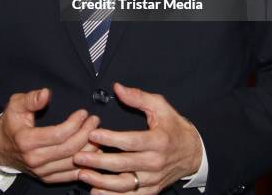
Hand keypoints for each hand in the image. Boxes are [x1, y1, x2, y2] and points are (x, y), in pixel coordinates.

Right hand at [0, 87, 100, 182]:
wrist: (0, 147)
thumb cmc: (11, 122)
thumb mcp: (16, 105)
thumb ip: (31, 98)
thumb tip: (45, 93)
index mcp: (27, 141)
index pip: (58, 135)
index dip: (74, 124)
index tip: (84, 112)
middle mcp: (35, 159)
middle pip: (69, 149)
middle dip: (86, 133)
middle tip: (95, 120)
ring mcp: (41, 171)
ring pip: (72, 163)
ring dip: (89, 148)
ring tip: (97, 133)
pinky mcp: (47, 178)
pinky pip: (70, 175)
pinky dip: (85, 165)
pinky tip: (93, 153)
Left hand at [73, 82, 201, 194]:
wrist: (192, 152)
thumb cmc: (174, 126)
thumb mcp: (160, 106)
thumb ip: (138, 97)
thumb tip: (118, 88)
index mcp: (158, 141)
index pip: (130, 141)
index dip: (110, 139)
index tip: (93, 134)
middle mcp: (155, 162)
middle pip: (123, 164)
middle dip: (98, 161)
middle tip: (78, 157)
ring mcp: (152, 179)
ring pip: (124, 184)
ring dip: (100, 181)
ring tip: (82, 175)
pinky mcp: (151, 190)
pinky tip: (96, 192)